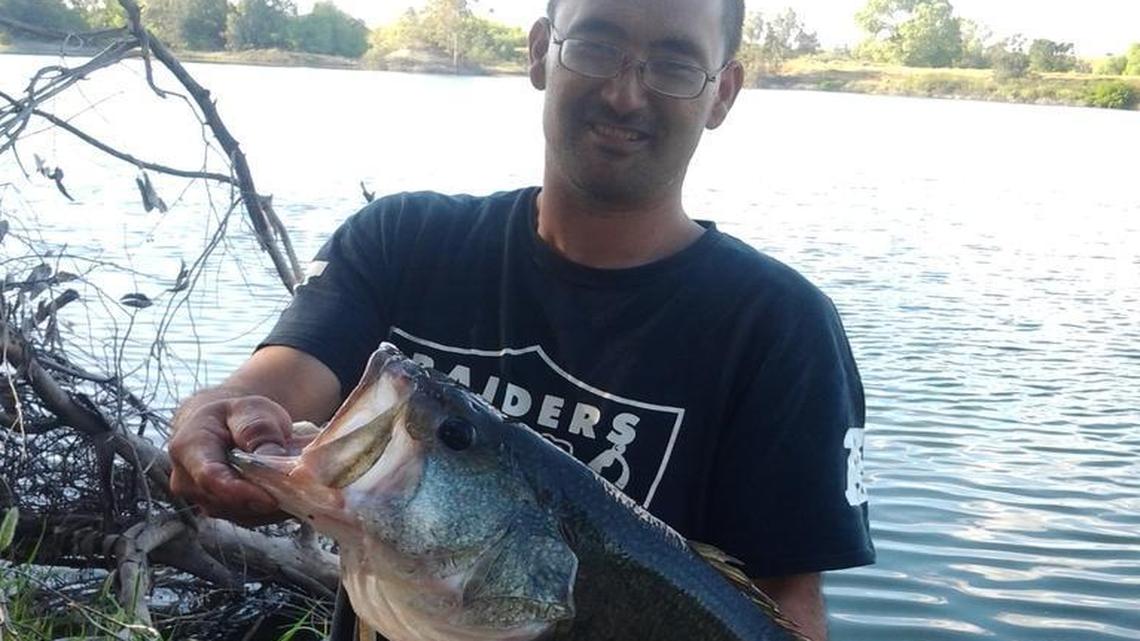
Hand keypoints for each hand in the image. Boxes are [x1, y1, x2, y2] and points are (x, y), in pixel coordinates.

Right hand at [169, 393, 295, 525]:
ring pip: (240, 513)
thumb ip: (259, 431)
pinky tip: (290, 492)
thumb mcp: (252, 410)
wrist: (225, 425)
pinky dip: (272, 510)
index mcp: (188, 447)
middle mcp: (186, 479)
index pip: (209, 477)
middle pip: (225, 501)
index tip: (271, 499)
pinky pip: (248, 518)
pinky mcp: (219, 510)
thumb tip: (271, 460)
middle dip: (264, 498)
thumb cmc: (237, 415)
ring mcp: (200, 499)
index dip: (240, 492)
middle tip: (300, 486)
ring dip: (271, 505)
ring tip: (299, 484)